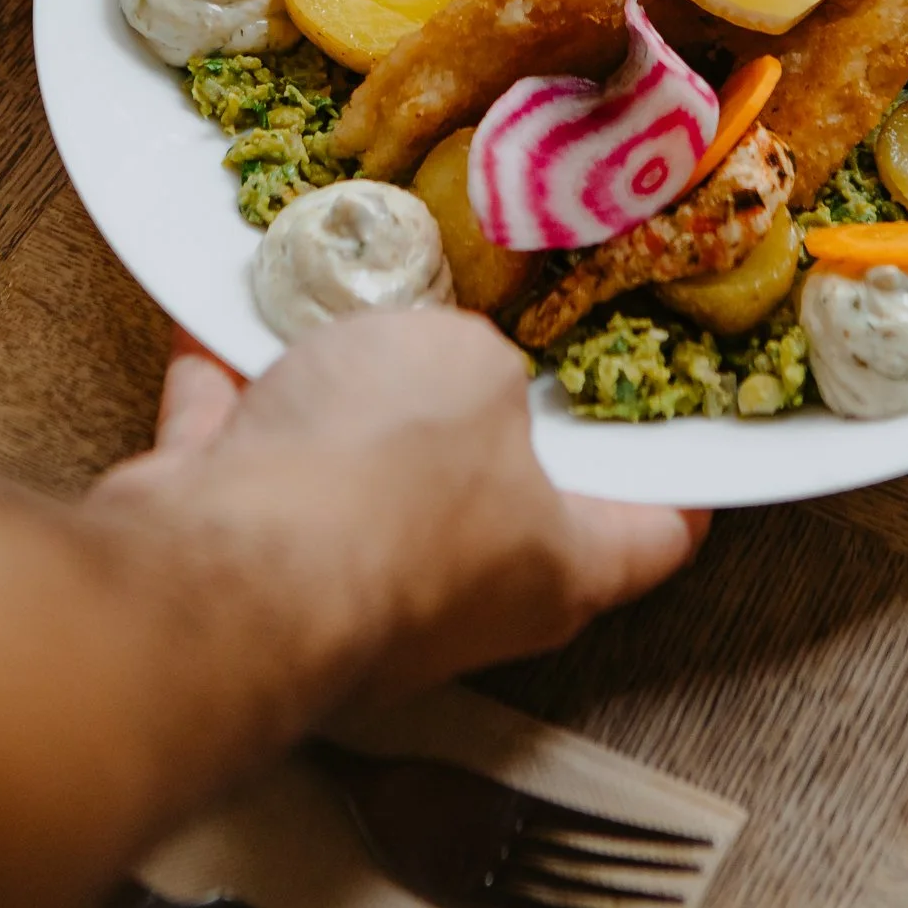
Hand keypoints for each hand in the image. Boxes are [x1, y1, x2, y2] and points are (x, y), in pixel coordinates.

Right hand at [91, 316, 704, 698]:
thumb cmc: (387, 476)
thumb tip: (445, 365)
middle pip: (485, 500)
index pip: (654, 536)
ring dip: (334, 395)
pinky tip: (220, 324)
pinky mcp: (239, 564)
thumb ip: (477, 360)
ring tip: (333, 307)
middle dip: (470, 415)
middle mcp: (455, 599)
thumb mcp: (474, 366)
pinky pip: (243, 461)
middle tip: (478, 331)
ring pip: (350, 477)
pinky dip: (229, 397)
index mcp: (554, 570)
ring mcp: (339, 586)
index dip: (680, 482)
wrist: (224, 567)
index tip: (687, 440)